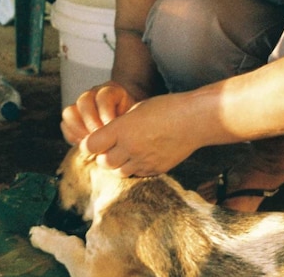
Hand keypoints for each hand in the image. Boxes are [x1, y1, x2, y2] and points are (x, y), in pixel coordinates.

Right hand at [60, 82, 135, 144]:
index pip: (103, 96)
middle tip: (99, 137)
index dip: (106, 113)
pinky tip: (85, 143)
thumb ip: (129, 121)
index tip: (112, 129)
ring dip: (78, 130)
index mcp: (111, 90)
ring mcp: (81, 104)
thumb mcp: (136, 116)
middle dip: (91, 122)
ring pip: (69, 111)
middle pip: (83, 101)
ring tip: (90, 143)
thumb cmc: (133, 119)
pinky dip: (72, 136)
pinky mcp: (73, 117)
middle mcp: (94, 93)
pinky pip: (64, 124)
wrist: (128, 119)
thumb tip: (122, 133)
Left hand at [84, 94, 199, 177]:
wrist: (195, 120)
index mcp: (122, 128)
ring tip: (126, 152)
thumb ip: (120, 125)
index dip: (88, 144)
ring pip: (119, 172)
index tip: (92, 141)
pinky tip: (142, 156)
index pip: (91, 145)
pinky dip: (134, 168)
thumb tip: (107, 136)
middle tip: (110, 147)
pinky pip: (137, 175)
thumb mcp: (137, 109)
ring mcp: (143, 161)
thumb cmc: (167, 108)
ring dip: (118, 164)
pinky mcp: (156, 169)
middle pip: (103, 162)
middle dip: (103, 156)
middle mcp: (130, 147)